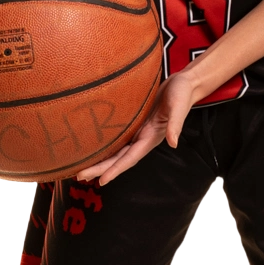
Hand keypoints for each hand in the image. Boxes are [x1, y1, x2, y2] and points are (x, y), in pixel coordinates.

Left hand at [74, 67, 206, 186]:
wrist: (183, 83)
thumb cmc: (182, 93)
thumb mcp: (178, 106)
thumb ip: (175, 124)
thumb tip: (174, 143)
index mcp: (151, 137)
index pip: (130, 158)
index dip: (116, 170)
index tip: (101, 181)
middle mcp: (142, 138)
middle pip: (118, 158)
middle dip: (100, 169)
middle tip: (79, 176)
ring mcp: (137, 131)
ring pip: (115, 151)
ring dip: (100, 161)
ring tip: (82, 169)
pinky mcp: (134, 122)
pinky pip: (117, 138)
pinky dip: (104, 146)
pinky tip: (93, 149)